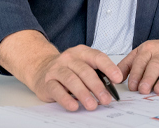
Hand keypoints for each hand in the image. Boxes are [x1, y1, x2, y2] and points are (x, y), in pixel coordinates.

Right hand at [0, 31, 122, 111]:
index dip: (108, 67)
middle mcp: (69, 58)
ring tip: (92, 105)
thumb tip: (111, 86)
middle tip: (106, 99)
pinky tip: (74, 106)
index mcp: (82, 52)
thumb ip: (97, 73)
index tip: (117, 78)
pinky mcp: (47, 82)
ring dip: (83, 93)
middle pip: (85, 71)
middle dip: (97, 86)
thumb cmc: (69, 69)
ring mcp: (56, 69)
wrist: (41, 68)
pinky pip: (57, 90)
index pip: (97, 57)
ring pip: (71, 80)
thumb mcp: (83, 66)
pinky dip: (66, 99)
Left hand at [117, 31, 158, 94]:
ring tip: (158, 90)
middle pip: (155, 64)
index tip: (132, 86)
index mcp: (148, 48)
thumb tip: (114, 77)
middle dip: (148, 77)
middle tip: (143, 90)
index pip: (141, 60)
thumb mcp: (141, 53)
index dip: (136, 73)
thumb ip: (127, 64)